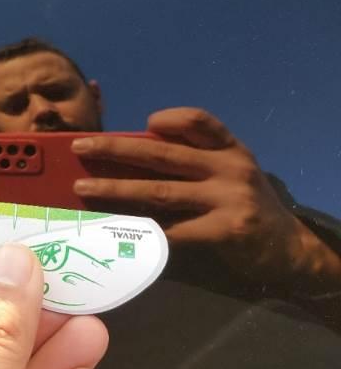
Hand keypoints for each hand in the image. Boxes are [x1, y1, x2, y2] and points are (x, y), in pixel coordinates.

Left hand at [71, 107, 340, 288]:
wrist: (287, 249)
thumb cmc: (243, 206)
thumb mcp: (229, 173)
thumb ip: (193, 161)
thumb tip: (128, 155)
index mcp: (228, 149)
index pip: (199, 121)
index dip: (168, 119)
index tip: (142, 124)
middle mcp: (229, 168)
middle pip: (163, 154)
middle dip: (116, 150)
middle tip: (80, 147)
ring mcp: (228, 199)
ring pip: (159, 191)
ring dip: (116, 189)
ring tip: (82, 188)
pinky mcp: (225, 231)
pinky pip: (174, 230)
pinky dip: (142, 230)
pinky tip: (114, 230)